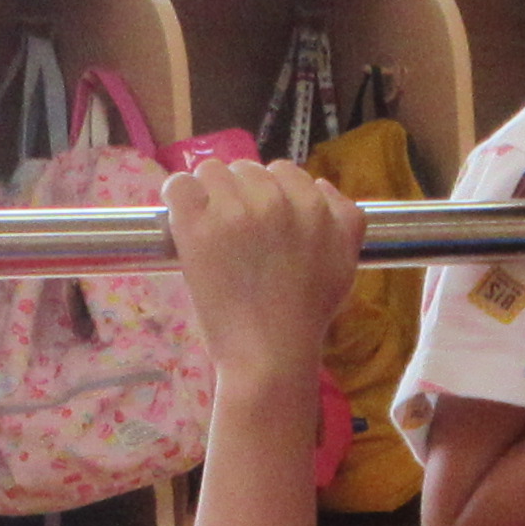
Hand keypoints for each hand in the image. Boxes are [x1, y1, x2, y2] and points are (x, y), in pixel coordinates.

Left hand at [167, 157, 361, 393]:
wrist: (269, 356)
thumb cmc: (306, 318)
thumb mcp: (346, 264)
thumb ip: (346, 220)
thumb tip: (321, 185)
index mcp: (314, 207)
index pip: (284, 172)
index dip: (270, 195)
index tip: (261, 223)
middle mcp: (276, 202)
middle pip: (247, 169)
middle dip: (240, 194)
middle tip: (236, 234)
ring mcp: (234, 212)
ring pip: (211, 171)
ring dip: (208, 195)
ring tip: (211, 230)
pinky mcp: (197, 227)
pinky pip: (178, 184)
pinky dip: (178, 198)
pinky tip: (184, 220)